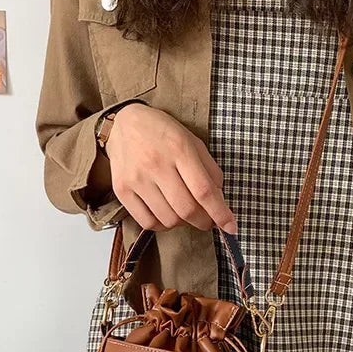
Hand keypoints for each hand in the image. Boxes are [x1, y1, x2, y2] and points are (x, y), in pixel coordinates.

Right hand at [106, 103, 236, 232]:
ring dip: (183, 223)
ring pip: (168, 219)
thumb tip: (219, 201)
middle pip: (186, 209)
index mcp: (180, 149)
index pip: (204, 190)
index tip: (230, 227)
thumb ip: (209, 170)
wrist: (123, 124)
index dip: (220, 213)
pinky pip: (147, 222)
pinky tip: (166, 216)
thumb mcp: (192, 142)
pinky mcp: (122, 190)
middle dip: (203, 222)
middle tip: (208, 221)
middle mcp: (157, 165)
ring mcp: (137, 179)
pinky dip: (162, 226)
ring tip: (184, 212)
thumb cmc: (162, 133)